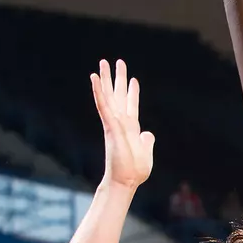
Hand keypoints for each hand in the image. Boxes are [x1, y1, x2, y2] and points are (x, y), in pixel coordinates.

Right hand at [90, 59, 154, 191]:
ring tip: (103, 62)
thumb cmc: (135, 170)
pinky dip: (98, 91)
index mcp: (131, 127)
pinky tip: (93, 78)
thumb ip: (147, 141)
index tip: (133, 79)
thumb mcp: (146, 152)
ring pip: (107, 96)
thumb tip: (148, 134)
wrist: (126, 181)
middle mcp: (120, 121)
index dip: (132, 92)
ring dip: (104, 79)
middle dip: (117, 78)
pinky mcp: (109, 125)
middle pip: (117, 95)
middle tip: (116, 61)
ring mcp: (113, 122)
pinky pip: (103, 104)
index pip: (131, 105)